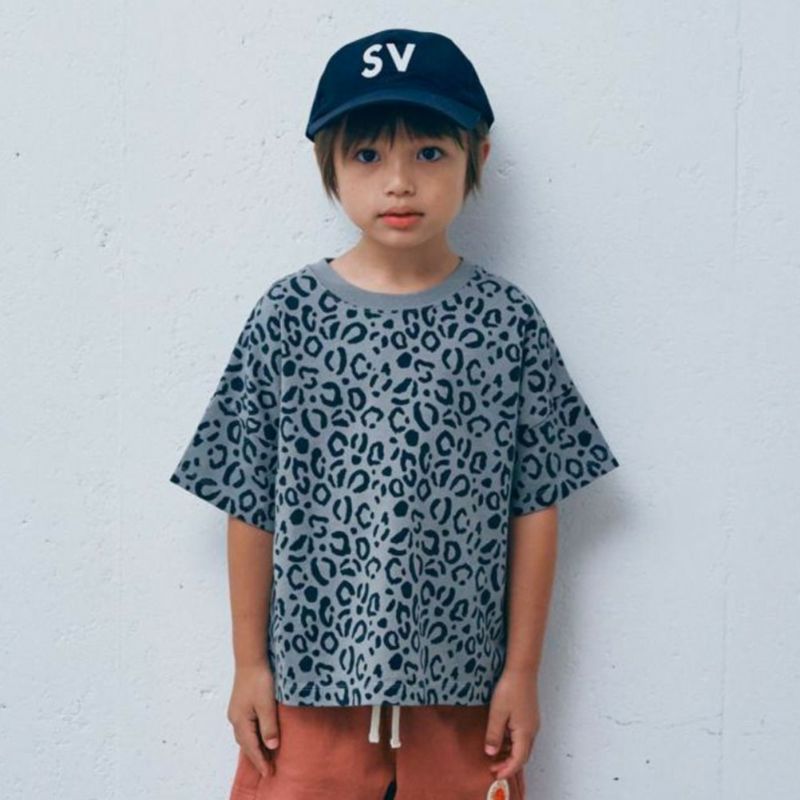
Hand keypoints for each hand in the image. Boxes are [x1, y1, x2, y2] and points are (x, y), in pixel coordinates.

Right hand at [227, 662, 279, 777]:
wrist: (250, 659)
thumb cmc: (259, 679)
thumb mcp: (267, 704)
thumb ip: (269, 726)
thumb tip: (272, 747)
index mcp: (241, 721)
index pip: (252, 747)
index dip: (261, 761)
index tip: (269, 774)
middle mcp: (235, 719)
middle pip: (246, 744)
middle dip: (256, 757)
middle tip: (268, 769)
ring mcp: (236, 712)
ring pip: (245, 736)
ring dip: (254, 747)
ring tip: (265, 757)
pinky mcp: (240, 705)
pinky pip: (246, 727)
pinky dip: (253, 736)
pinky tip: (259, 736)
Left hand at [484, 667, 540, 780]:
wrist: (522, 670)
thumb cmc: (509, 689)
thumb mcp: (497, 713)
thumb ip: (494, 734)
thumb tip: (491, 753)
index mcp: (525, 732)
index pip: (518, 759)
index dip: (507, 769)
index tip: (494, 774)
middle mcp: (532, 731)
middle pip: (523, 755)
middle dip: (509, 764)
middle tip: (493, 768)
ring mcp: (533, 723)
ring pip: (523, 746)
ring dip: (511, 754)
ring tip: (496, 756)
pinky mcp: (530, 716)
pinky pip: (523, 737)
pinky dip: (513, 744)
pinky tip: (502, 740)